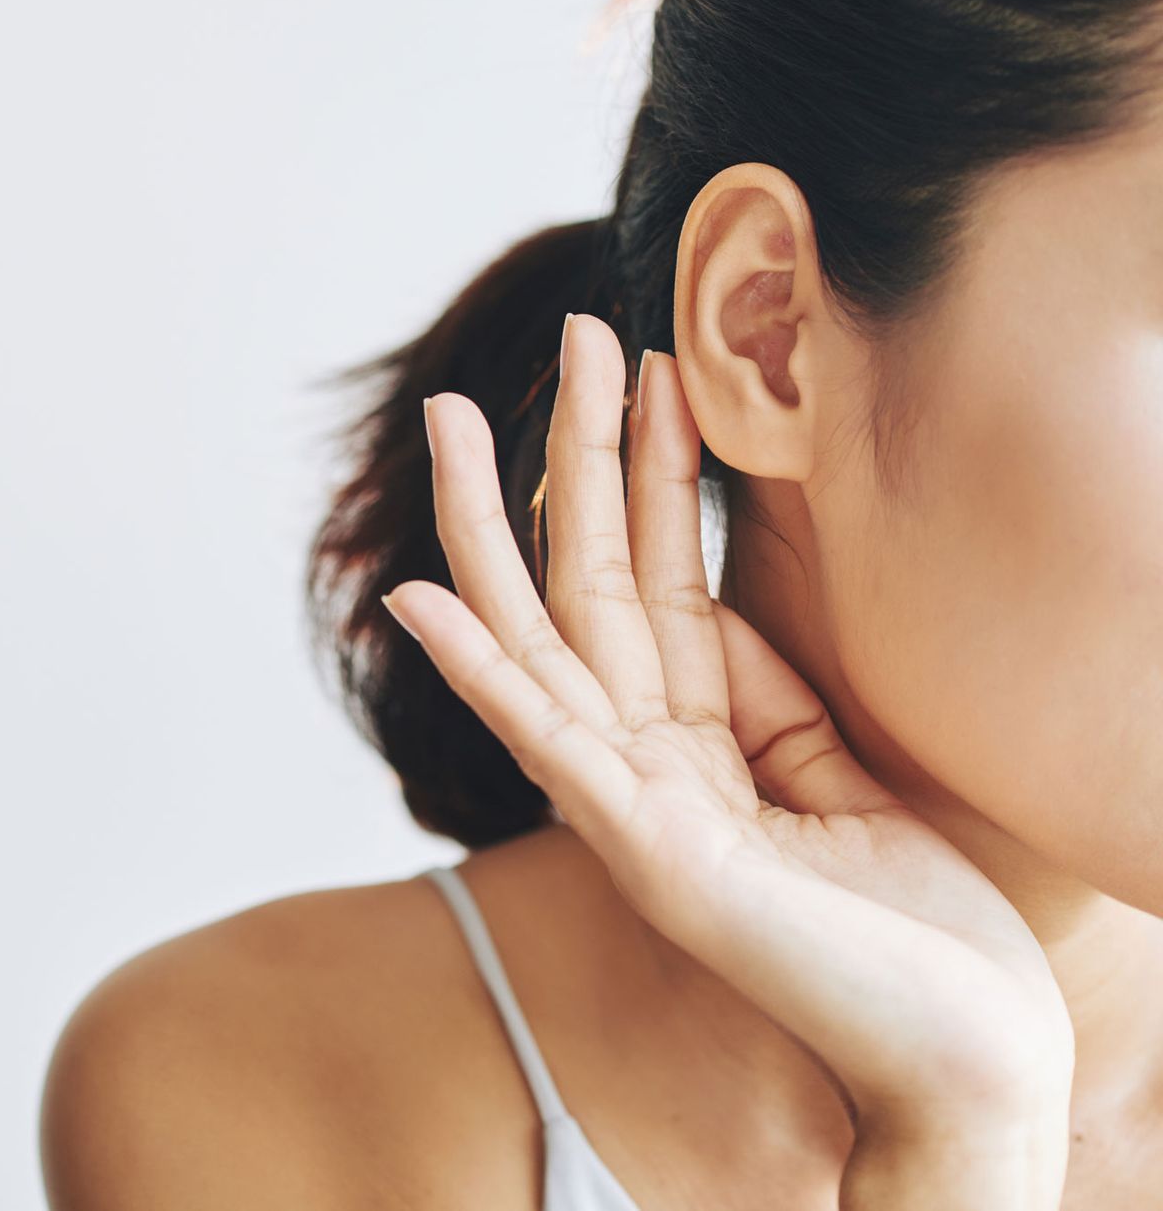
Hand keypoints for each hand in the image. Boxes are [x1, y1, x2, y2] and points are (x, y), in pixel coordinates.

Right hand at [381, 315, 1072, 1155]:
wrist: (968, 1057)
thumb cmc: (922, 935)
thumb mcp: (846, 780)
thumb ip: (773, 700)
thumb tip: (727, 608)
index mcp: (702, 747)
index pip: (659, 583)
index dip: (655, 472)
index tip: (652, 369)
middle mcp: (647, 766)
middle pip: (589, 582)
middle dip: (576, 456)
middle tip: (570, 336)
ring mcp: (634, 807)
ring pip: (541, 638)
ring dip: (490, 527)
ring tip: (448, 422)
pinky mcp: (647, 849)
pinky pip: (547, 741)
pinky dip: (480, 670)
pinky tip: (425, 600)